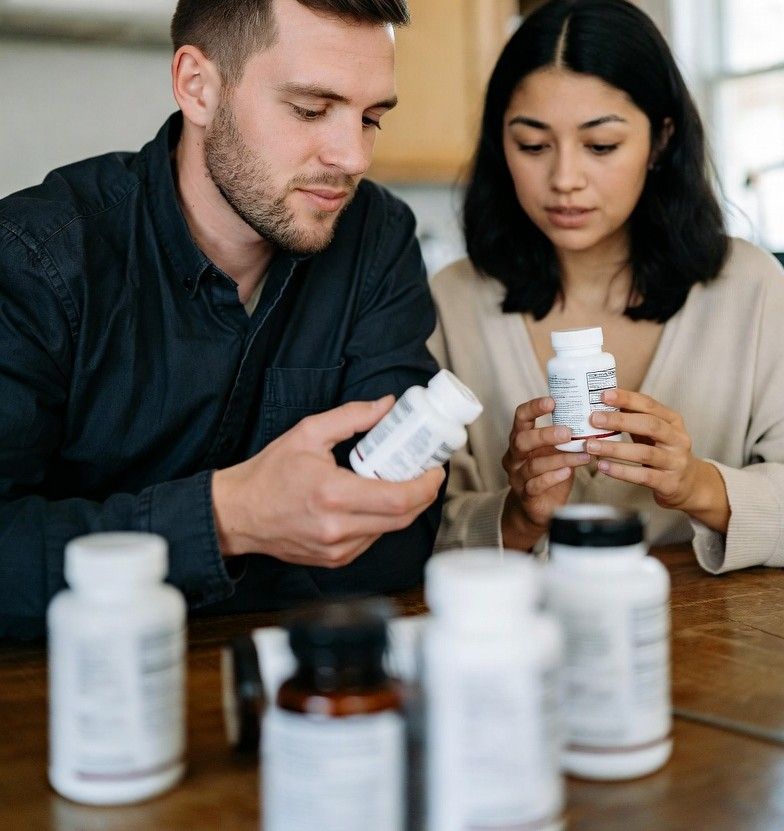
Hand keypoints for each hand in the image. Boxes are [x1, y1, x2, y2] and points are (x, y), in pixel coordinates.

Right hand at [212, 397, 444, 567]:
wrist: (239, 513)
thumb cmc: (270, 473)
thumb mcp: (308, 433)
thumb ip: (352, 417)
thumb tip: (387, 406)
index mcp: (333, 494)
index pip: (399, 499)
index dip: (426, 486)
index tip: (435, 470)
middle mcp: (337, 528)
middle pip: (402, 519)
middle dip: (422, 496)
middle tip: (426, 474)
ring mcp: (337, 549)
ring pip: (388, 531)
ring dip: (402, 509)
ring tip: (400, 483)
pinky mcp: (334, 560)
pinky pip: (371, 540)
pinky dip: (380, 521)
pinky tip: (373, 503)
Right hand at [501, 396, 591, 549]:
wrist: (535, 507)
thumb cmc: (548, 471)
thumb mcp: (554, 450)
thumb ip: (565, 436)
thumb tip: (596, 414)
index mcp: (520, 439)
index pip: (520, 417)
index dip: (533, 408)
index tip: (552, 401)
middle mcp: (515, 456)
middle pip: (522, 440)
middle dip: (544, 434)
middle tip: (567, 432)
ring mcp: (518, 476)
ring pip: (533, 465)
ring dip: (560, 458)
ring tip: (583, 454)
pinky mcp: (526, 495)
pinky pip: (536, 485)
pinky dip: (553, 477)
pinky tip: (568, 472)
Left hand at [586, 389, 728, 532]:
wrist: (689, 484)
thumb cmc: (662, 451)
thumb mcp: (654, 432)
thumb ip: (633, 418)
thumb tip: (601, 403)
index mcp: (673, 421)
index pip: (649, 405)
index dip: (627, 398)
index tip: (603, 395)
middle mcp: (677, 439)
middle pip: (649, 425)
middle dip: (620, 421)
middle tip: (594, 419)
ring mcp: (675, 462)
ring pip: (644, 453)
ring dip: (615, 449)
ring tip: (591, 446)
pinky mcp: (669, 483)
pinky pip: (643, 476)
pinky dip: (621, 471)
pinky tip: (603, 467)